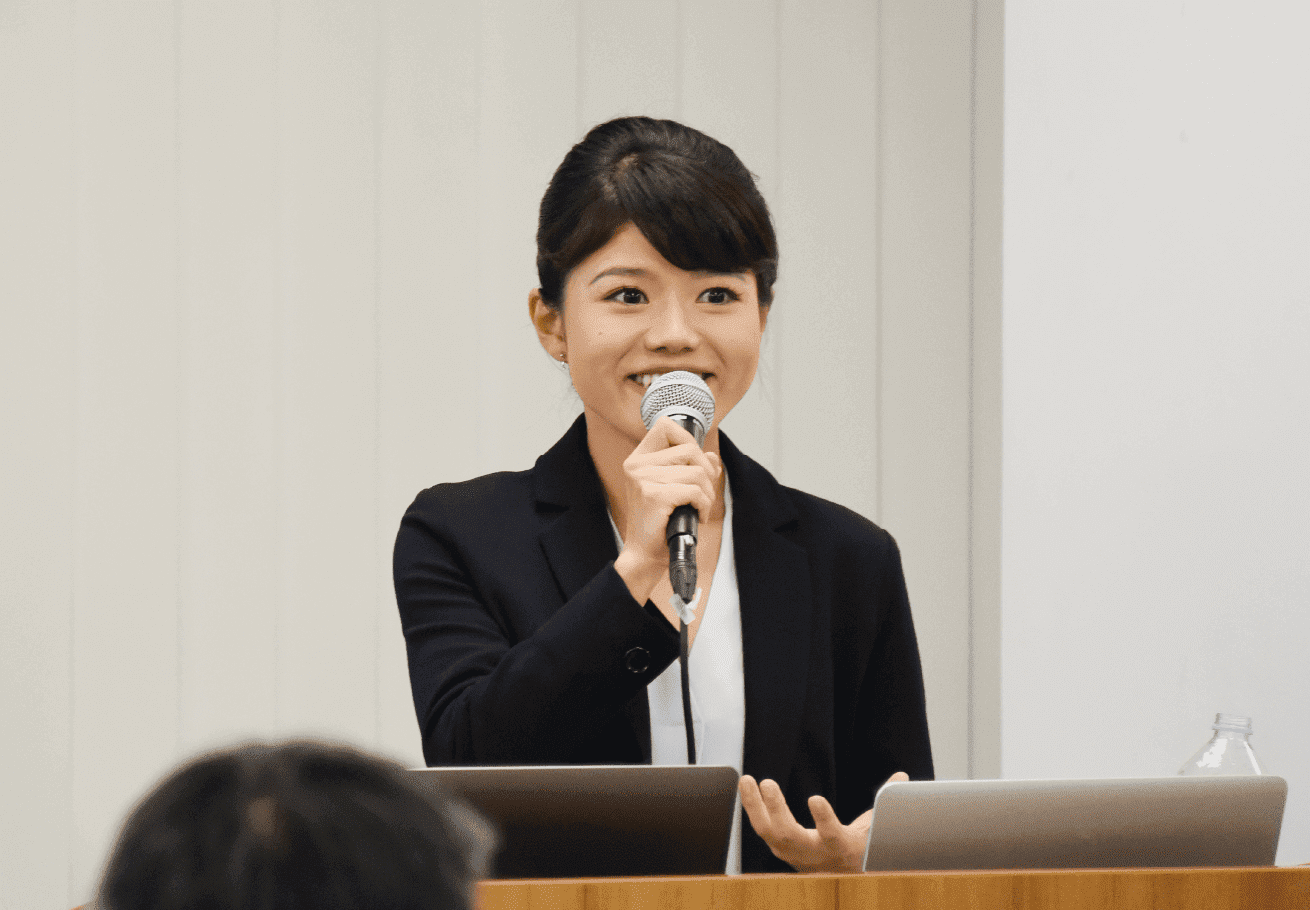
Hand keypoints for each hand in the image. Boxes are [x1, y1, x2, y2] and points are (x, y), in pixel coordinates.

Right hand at [613, 417, 721, 603]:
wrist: (644, 555)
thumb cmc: (658, 523)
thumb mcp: (674, 490)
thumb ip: (692, 468)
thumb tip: (713, 457)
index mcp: (637, 460)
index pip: (665, 426)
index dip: (687, 438)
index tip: (695, 461)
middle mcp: (636, 466)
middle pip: (689, 448)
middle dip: (706, 471)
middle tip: (704, 493)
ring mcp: (643, 480)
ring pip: (696, 472)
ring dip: (707, 492)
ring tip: (700, 507)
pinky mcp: (654, 496)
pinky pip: (694, 490)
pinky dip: (704, 504)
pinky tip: (698, 515)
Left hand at [739, 772, 908, 872]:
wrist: (844, 882)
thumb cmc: (860, 851)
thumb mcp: (875, 830)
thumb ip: (885, 802)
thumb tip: (902, 775)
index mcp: (841, 849)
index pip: (832, 837)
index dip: (823, 820)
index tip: (815, 798)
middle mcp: (814, 855)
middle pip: (790, 836)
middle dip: (776, 810)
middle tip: (768, 782)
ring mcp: (794, 854)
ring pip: (769, 834)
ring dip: (755, 806)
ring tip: (748, 779)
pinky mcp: (780, 849)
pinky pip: (762, 829)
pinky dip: (753, 808)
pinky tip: (747, 787)